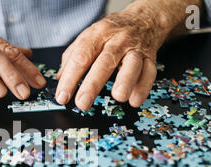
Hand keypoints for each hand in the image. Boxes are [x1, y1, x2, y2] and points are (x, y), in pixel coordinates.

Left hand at [55, 0, 175, 108]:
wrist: (143, 20)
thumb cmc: (111, 33)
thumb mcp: (88, 38)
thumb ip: (72, 58)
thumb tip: (60, 79)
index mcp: (97, 35)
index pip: (81, 57)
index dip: (70, 78)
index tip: (62, 96)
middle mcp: (117, 40)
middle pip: (105, 62)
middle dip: (92, 84)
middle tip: (82, 102)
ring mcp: (135, 49)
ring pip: (132, 64)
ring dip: (125, 81)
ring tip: (118, 97)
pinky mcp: (150, 58)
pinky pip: (149, 73)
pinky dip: (143, 87)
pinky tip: (134, 100)